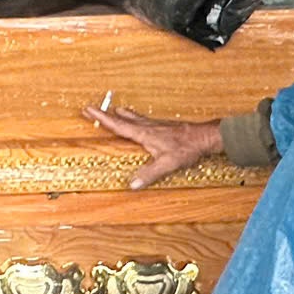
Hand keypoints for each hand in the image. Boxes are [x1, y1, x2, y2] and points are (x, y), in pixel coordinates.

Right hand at [84, 103, 224, 189]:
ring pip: (135, 118)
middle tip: (95, 108)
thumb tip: (132, 185)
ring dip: (123, 115)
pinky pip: (145, 120)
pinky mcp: (164, 127)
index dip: (103, 118)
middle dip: (108, 114)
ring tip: (117, 110)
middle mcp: (148, 127)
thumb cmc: (186, 149)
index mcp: (144, 134)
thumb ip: (149, 174)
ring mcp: (156, 125)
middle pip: (123, 119)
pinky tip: (141, 121)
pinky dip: (136, 118)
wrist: (204, 137)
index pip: (118, 125)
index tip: (89, 109)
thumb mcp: (167, 164)